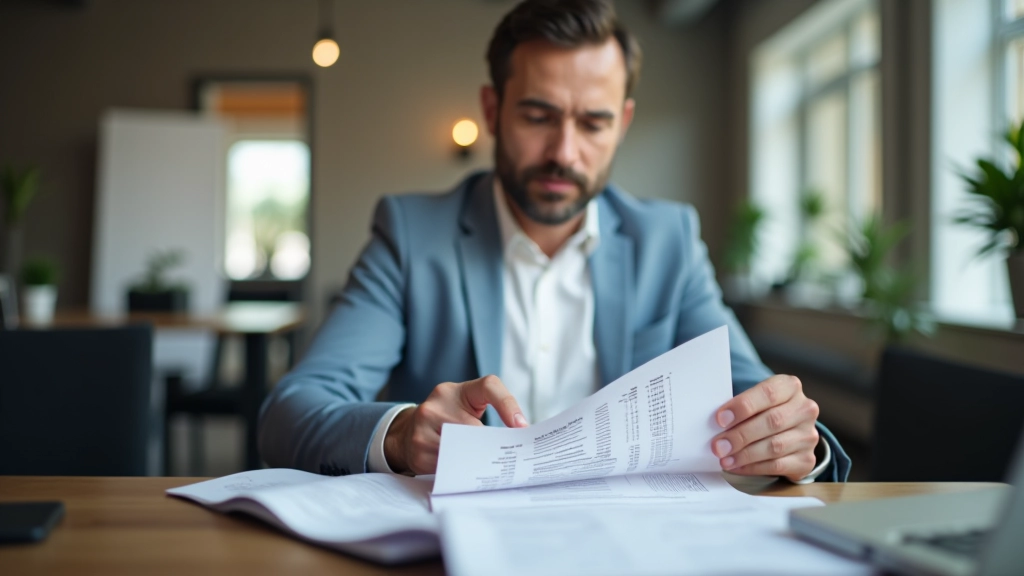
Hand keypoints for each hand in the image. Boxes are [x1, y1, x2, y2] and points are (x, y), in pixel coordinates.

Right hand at [384, 375, 527, 474]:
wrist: (408, 433)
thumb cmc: (447, 420)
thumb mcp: (463, 408)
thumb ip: (486, 414)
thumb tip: (514, 441)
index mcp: (456, 390)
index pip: (489, 385)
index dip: (508, 405)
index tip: (522, 426)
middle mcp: (438, 402)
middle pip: (477, 427)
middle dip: (493, 444)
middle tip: (507, 458)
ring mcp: (424, 425)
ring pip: (463, 449)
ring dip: (477, 460)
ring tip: (484, 466)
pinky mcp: (418, 449)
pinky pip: (448, 465)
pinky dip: (460, 471)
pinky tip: (464, 471)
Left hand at [711, 375, 819, 481]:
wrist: (790, 434)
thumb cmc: (765, 412)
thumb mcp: (756, 402)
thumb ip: (741, 408)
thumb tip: (716, 424)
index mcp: (790, 387)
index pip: (768, 393)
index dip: (743, 406)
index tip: (720, 419)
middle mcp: (804, 409)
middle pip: (772, 421)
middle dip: (740, 435)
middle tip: (718, 445)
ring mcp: (808, 435)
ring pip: (775, 446)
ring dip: (745, 454)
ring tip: (725, 458)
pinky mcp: (806, 459)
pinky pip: (777, 466)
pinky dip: (753, 467)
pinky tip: (737, 466)